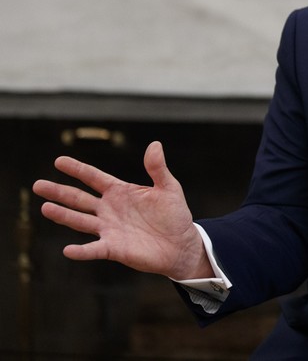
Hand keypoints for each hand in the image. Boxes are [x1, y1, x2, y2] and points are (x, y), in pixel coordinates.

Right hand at [32, 141, 212, 279]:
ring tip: (45, 208)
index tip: (59, 161)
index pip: (94, 178)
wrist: (181, 244)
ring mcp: (109, 229)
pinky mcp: (113, 248)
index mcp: (120, 192)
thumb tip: (155, 144)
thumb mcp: (168, 188)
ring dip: (63, 215)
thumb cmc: (174, 215)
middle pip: (79, 198)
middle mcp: (109, 209)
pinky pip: (94, 249)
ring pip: (80, 221)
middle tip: (37, 185)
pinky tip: (67, 250)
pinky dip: (81, 251)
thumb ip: (158, 168)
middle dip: (59, 191)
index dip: (77, 169)